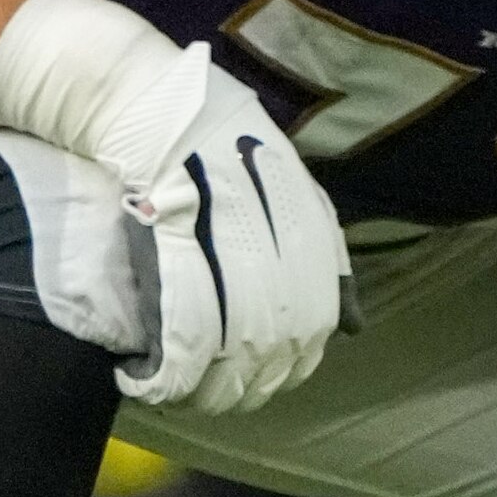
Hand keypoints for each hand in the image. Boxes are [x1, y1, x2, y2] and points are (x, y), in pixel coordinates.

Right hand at [90, 40, 344, 415]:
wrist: (141, 98)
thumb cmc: (210, 140)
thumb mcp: (287, 187)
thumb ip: (321, 254)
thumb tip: (355, 326)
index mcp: (306, 221)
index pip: (312, 323)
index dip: (285, 366)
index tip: (255, 380)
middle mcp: (275, 234)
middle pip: (271, 343)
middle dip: (241, 385)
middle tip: (212, 397)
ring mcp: (221, 236)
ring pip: (228, 347)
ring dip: (203, 387)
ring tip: (179, 393)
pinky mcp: (166, 241)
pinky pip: (178, 333)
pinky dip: (165, 372)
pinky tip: (143, 378)